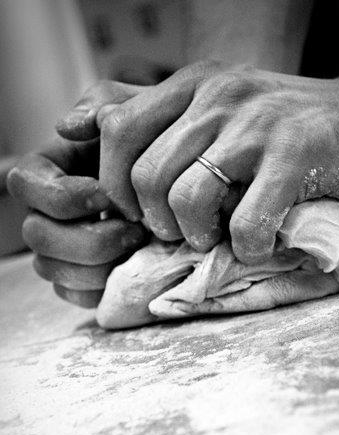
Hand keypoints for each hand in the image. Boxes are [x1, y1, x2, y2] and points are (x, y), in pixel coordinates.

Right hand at [7, 80, 148, 307]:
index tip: (107, 196)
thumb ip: (104, 105)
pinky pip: (73, 295)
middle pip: (37, 236)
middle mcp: (45, 212)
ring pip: (51, 269)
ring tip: (138, 248)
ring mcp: (59, 248)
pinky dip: (101, 289)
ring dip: (98, 266)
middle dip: (88, 239)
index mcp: (48, 171)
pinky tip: (130, 270)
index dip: (63, 196)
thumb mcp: (138, 111)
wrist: (183, 182)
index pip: (25, 185)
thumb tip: (65, 125)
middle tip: (134, 231)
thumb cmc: (158, 142)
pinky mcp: (77, 278)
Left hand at [92, 50, 338, 263]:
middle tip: (182, 231)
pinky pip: (245, 221)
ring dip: (197, 235)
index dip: (117, 183)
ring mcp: (257, 124)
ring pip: (187, 198)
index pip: (117, 131)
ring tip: (217, 237)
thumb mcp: (215, 110)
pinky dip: (246, 246)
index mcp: (194, 85)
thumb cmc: (281, 131)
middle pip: (147, 175)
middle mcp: (219, 97)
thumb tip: (75, 127)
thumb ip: (153, 118)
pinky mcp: (295, 155)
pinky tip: (258, 242)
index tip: (141, 208)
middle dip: (156, 221)